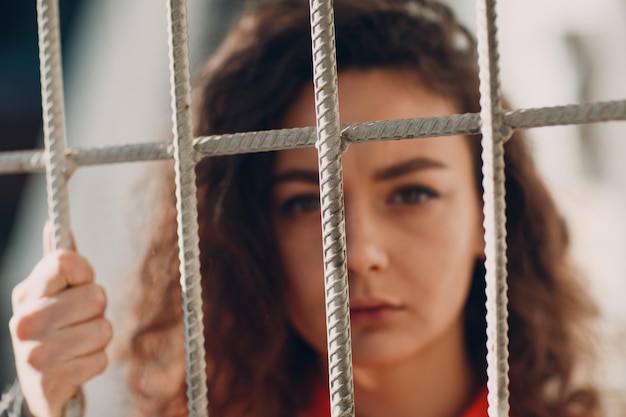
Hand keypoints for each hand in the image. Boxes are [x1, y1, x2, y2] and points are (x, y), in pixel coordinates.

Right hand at [8, 224, 111, 416]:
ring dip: (98, 339)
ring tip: (78, 345)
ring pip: (104, 329)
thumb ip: (59, 263)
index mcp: (27, 292)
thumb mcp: (52, 295)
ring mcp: (35, 352)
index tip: (78, 285)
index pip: (66, 261)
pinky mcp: (50, 379)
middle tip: (79, 322)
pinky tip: (76, 365)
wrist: (42, 386)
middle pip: (96, 296)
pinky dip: (96, 363)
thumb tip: (53, 223)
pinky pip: (101, 359)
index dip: (85, 272)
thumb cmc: (55, 329)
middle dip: (97, 311)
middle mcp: (25, 320)